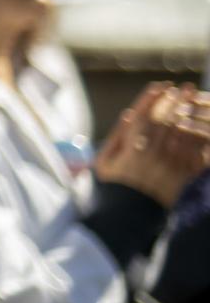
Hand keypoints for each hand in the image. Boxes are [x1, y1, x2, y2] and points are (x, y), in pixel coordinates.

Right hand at [96, 84, 209, 206]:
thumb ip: (116, 137)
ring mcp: (168, 164)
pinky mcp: (180, 177)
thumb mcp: (103, 161)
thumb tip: (128, 114)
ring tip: (197, 101)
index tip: (162, 86)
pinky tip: (203, 130)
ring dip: (191, 115)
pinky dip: (199, 140)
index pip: (145, 114)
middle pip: (168, 119)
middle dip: (177, 101)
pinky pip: (194, 155)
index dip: (154, 98)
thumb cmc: (111, 187)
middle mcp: (151, 152)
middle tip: (186, 87)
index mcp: (130, 146)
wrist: (127, 216)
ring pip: (183, 134)